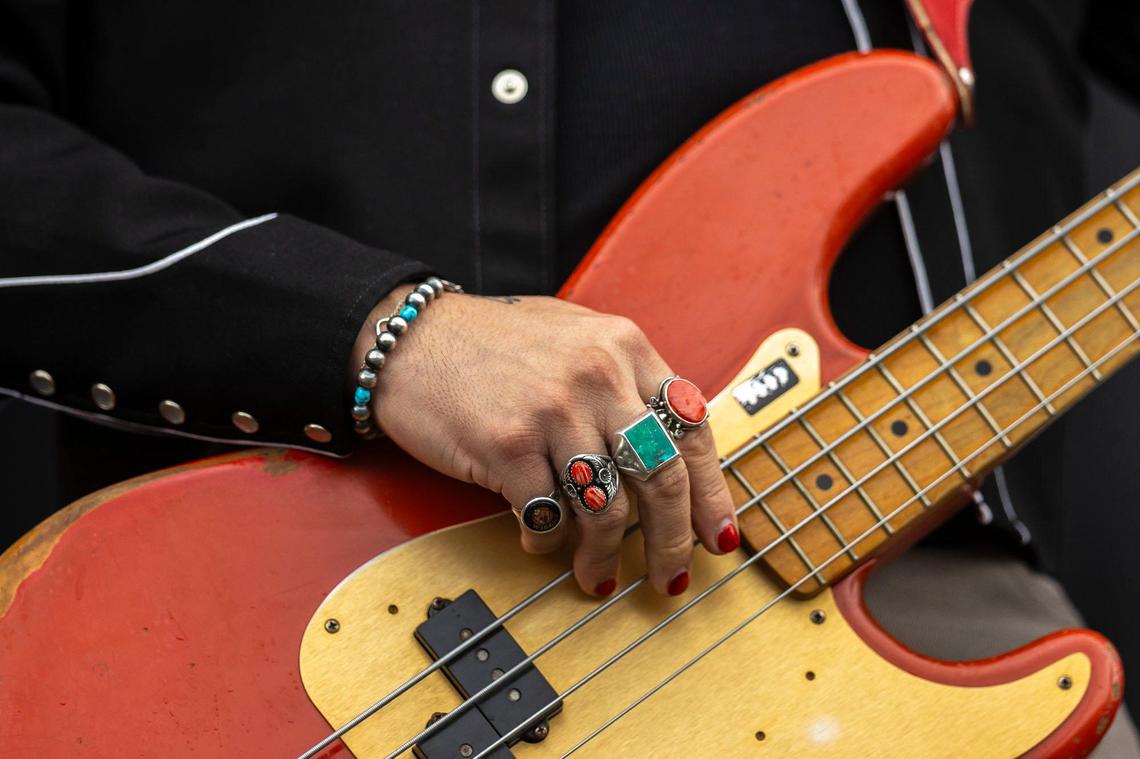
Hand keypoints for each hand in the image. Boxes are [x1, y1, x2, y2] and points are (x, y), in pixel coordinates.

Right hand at [352, 290, 738, 595]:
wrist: (412, 338)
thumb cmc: (494, 345)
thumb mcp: (576, 339)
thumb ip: (624, 382)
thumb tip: (667, 450)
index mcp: (624, 347)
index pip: (691, 428)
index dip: (711, 491)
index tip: (717, 534)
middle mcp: (597, 375)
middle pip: (661, 475)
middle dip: (672, 540)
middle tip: (671, 577)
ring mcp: (552, 410)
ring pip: (606, 506)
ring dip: (605, 555)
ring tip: (598, 575)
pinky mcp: (507, 444)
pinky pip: (548, 516)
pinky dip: (549, 542)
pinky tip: (542, 543)